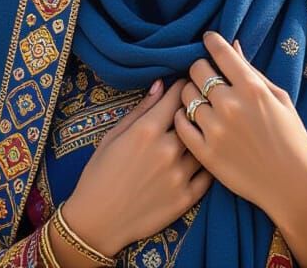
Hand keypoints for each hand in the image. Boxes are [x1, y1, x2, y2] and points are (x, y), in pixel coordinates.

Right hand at [62, 79, 211, 256]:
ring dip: (202, 138)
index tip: (186, 85)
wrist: (97, 222)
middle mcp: (167, 150)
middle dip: (196, 111)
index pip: (177, 97)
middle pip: (195, 119)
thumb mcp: (113, 136)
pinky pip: (208, 174)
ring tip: (199, 135)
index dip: (183, 88)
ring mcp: (179, 175)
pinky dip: (206, 164)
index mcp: (146, 131)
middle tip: (197, 108)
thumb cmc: (99, 175)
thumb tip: (161, 84)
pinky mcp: (187, 198)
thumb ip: (141, 109)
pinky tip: (199, 161)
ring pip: (204, 145)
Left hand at [173, 33, 306, 233]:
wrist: (291, 184)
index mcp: (252, 88)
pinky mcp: (205, 152)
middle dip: (201, 68)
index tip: (208, 39)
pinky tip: (192, 118)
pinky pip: (180, 123)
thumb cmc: (291, 139)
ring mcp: (215, 129)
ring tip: (201, 100)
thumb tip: (233, 46)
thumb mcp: (280, 99)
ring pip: (185, 95)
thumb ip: (253, 72)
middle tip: (206, 75)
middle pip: (197, 70)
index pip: (220, 52)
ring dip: (191, 93)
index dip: (211, 41)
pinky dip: (183, 116)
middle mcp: (230, 105)